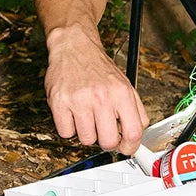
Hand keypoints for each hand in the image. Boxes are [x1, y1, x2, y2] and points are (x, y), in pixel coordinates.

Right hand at [44, 26, 147, 153]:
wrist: (74, 47)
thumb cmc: (98, 68)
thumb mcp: (125, 85)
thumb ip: (136, 112)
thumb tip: (137, 138)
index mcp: (122, 93)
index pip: (133, 133)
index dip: (129, 147)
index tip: (125, 147)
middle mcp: (102, 96)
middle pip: (108, 142)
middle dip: (106, 141)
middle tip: (103, 130)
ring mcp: (79, 99)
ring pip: (86, 140)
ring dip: (86, 132)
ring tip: (86, 115)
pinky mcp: (59, 102)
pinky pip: (66, 133)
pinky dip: (69, 127)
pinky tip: (73, 113)